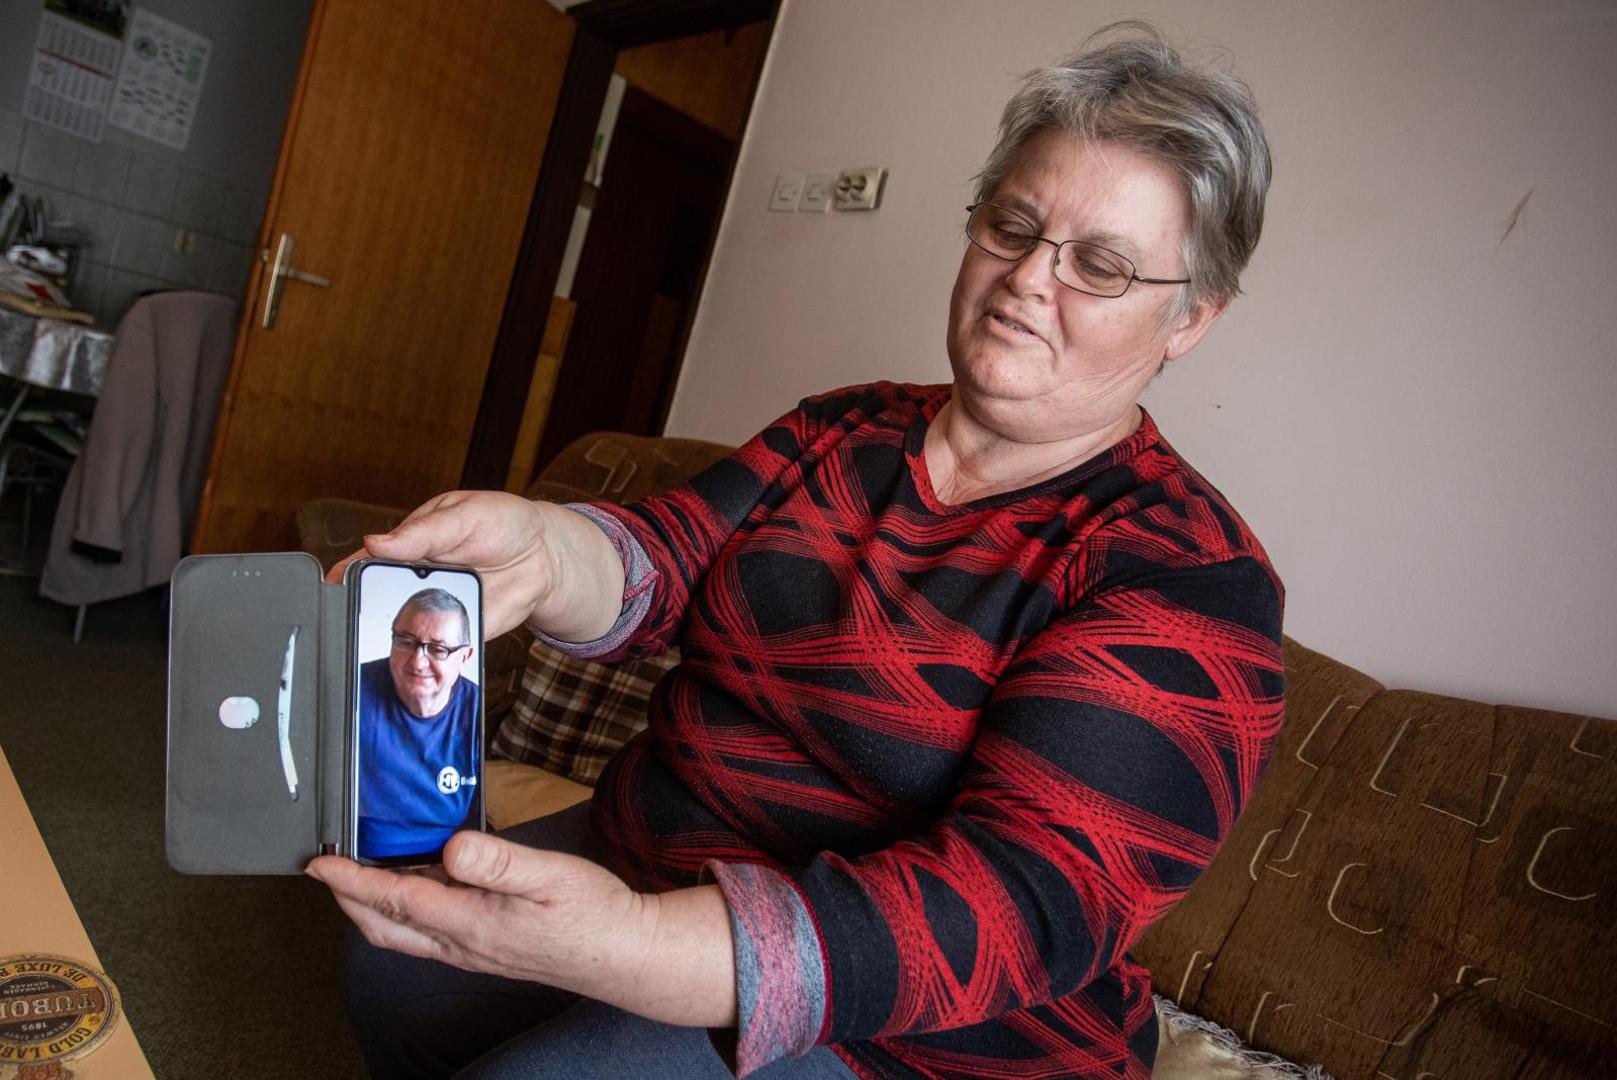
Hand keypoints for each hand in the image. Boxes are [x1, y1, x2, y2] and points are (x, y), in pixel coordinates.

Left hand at [307, 833, 736, 1026]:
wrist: (624, 954)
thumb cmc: (592, 913)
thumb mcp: (549, 875)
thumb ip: (496, 862)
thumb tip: (449, 847)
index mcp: (471, 923)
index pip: (396, 900)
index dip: (352, 881)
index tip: (319, 864)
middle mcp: (462, 944)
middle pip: (386, 927)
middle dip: (350, 900)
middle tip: (328, 869)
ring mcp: (473, 951)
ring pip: (405, 933)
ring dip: (376, 905)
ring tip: (363, 870)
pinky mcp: (487, 950)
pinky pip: (430, 932)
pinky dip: (408, 909)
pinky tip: (423, 882)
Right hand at [325, 490, 622, 639]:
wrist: (545, 553)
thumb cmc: (502, 522)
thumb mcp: (463, 514)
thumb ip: (422, 532)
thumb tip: (375, 542)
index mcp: (410, 546)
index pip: (366, 562)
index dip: (344, 577)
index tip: (330, 588)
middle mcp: (418, 579)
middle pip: (378, 600)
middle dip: (362, 611)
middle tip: (351, 618)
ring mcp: (437, 606)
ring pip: (406, 628)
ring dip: (396, 636)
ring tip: (386, 639)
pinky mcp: (462, 629)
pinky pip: (441, 646)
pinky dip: (433, 653)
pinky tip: (427, 656)